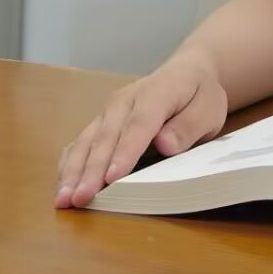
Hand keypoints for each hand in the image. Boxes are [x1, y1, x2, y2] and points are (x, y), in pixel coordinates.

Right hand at [55, 54, 227, 208]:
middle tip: (81, 198)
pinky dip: (69, 165)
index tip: (113, 177)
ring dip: (73, 172)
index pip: (139, 124)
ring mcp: (107, 112)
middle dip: (92, 170)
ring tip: (64, 200)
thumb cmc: (199, 96)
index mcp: (157, 92)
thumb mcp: (209, 108)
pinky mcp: (99, 123)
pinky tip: (63, 186)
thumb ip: (189, 125)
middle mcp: (125, 100)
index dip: (125, 152)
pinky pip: (80, 144)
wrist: (185, 74)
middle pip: (106, 137)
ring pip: (86, 142)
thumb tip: (165, 145)